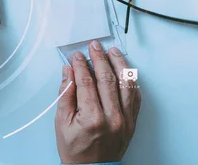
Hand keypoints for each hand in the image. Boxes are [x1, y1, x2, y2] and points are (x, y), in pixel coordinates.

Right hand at [55, 40, 140, 163]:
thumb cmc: (76, 151)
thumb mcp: (62, 123)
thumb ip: (65, 95)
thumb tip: (68, 72)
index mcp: (93, 118)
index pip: (87, 82)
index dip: (81, 65)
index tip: (77, 56)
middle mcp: (112, 117)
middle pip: (107, 78)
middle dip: (100, 58)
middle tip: (94, 46)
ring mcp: (125, 119)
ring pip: (125, 84)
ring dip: (119, 64)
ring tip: (113, 51)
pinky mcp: (132, 121)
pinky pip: (135, 96)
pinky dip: (130, 81)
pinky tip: (125, 70)